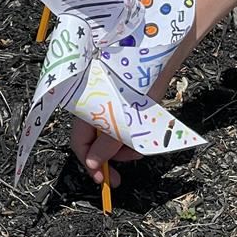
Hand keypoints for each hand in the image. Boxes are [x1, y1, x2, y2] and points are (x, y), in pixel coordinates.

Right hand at [68, 28, 197, 188]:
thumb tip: (93, 165)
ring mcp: (108, 104)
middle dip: (112, 157)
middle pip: (95, 141)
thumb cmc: (138, 83)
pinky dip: (130, 133)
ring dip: (125, 146)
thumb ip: (106, 145)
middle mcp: (93, 106)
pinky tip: (142, 132)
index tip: (104, 180)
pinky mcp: (123, 102)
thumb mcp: (122, 120)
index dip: (90, 164)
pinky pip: (121, 124)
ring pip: (110, 135)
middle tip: (127, 169)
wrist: (158, 56)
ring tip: (141, 147)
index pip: (79, 144)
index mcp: (85, 108)